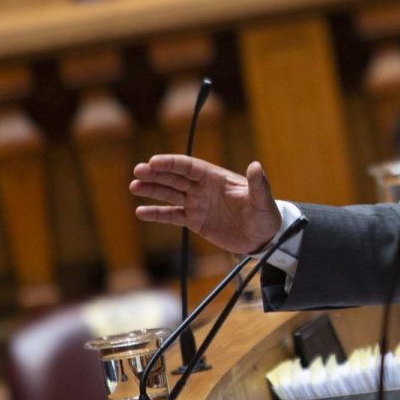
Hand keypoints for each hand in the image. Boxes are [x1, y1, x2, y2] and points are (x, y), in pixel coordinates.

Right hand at [129, 156, 281, 255]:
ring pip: (170, 193)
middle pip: (175, 177)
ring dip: (152, 189)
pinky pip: (172, 215)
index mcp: (216, 178)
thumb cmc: (265, 215)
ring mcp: (197, 203)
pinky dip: (157, 214)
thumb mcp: (262, 200)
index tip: (153, 162)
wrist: (264, 238)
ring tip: (134, 186)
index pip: (189, 166)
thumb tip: (256, 165)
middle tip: (138, 171)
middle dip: (156, 173)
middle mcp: (203, 188)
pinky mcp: (195, 220)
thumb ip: (258, 184)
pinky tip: (141, 212)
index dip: (171, 163)